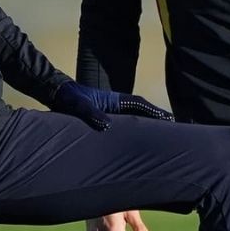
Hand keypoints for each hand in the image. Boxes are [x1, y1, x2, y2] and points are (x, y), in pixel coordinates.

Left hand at [51, 81, 173, 130]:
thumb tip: (108, 124)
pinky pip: (124, 122)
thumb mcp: (79, 106)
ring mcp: (110, 109)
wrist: (55, 91)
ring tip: (162, 134)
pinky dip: (134, 128)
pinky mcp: (104, 115)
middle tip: (174, 126)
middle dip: (157, 118)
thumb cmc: (68, 97)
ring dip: (147, 123)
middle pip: (141, 111)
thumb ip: (92, 113)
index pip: (140, 105)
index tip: (170, 119)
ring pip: (134, 116)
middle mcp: (115, 103)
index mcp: (114, 99)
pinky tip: (137, 138)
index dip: (155, 112)